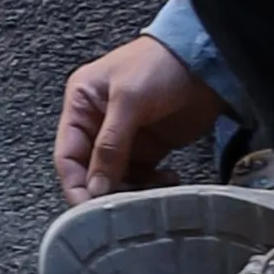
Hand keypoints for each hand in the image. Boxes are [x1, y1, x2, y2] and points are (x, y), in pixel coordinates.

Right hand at [53, 29, 227, 203]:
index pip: (67, 156)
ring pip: (115, 180)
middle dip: (104, 193)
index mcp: (81, 106)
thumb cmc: (159, 65)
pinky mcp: (149, 149)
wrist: (206, 60)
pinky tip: (169, 181)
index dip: (75, 186)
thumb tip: (95, 188)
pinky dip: (151, 187)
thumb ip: (109, 145)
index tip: (88, 213)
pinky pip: (141, 178)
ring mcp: (124, 139)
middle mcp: (97, 125)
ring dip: (130, 192)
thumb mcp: (129, 99)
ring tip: (151, 195)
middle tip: (123, 210)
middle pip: (90, 173)